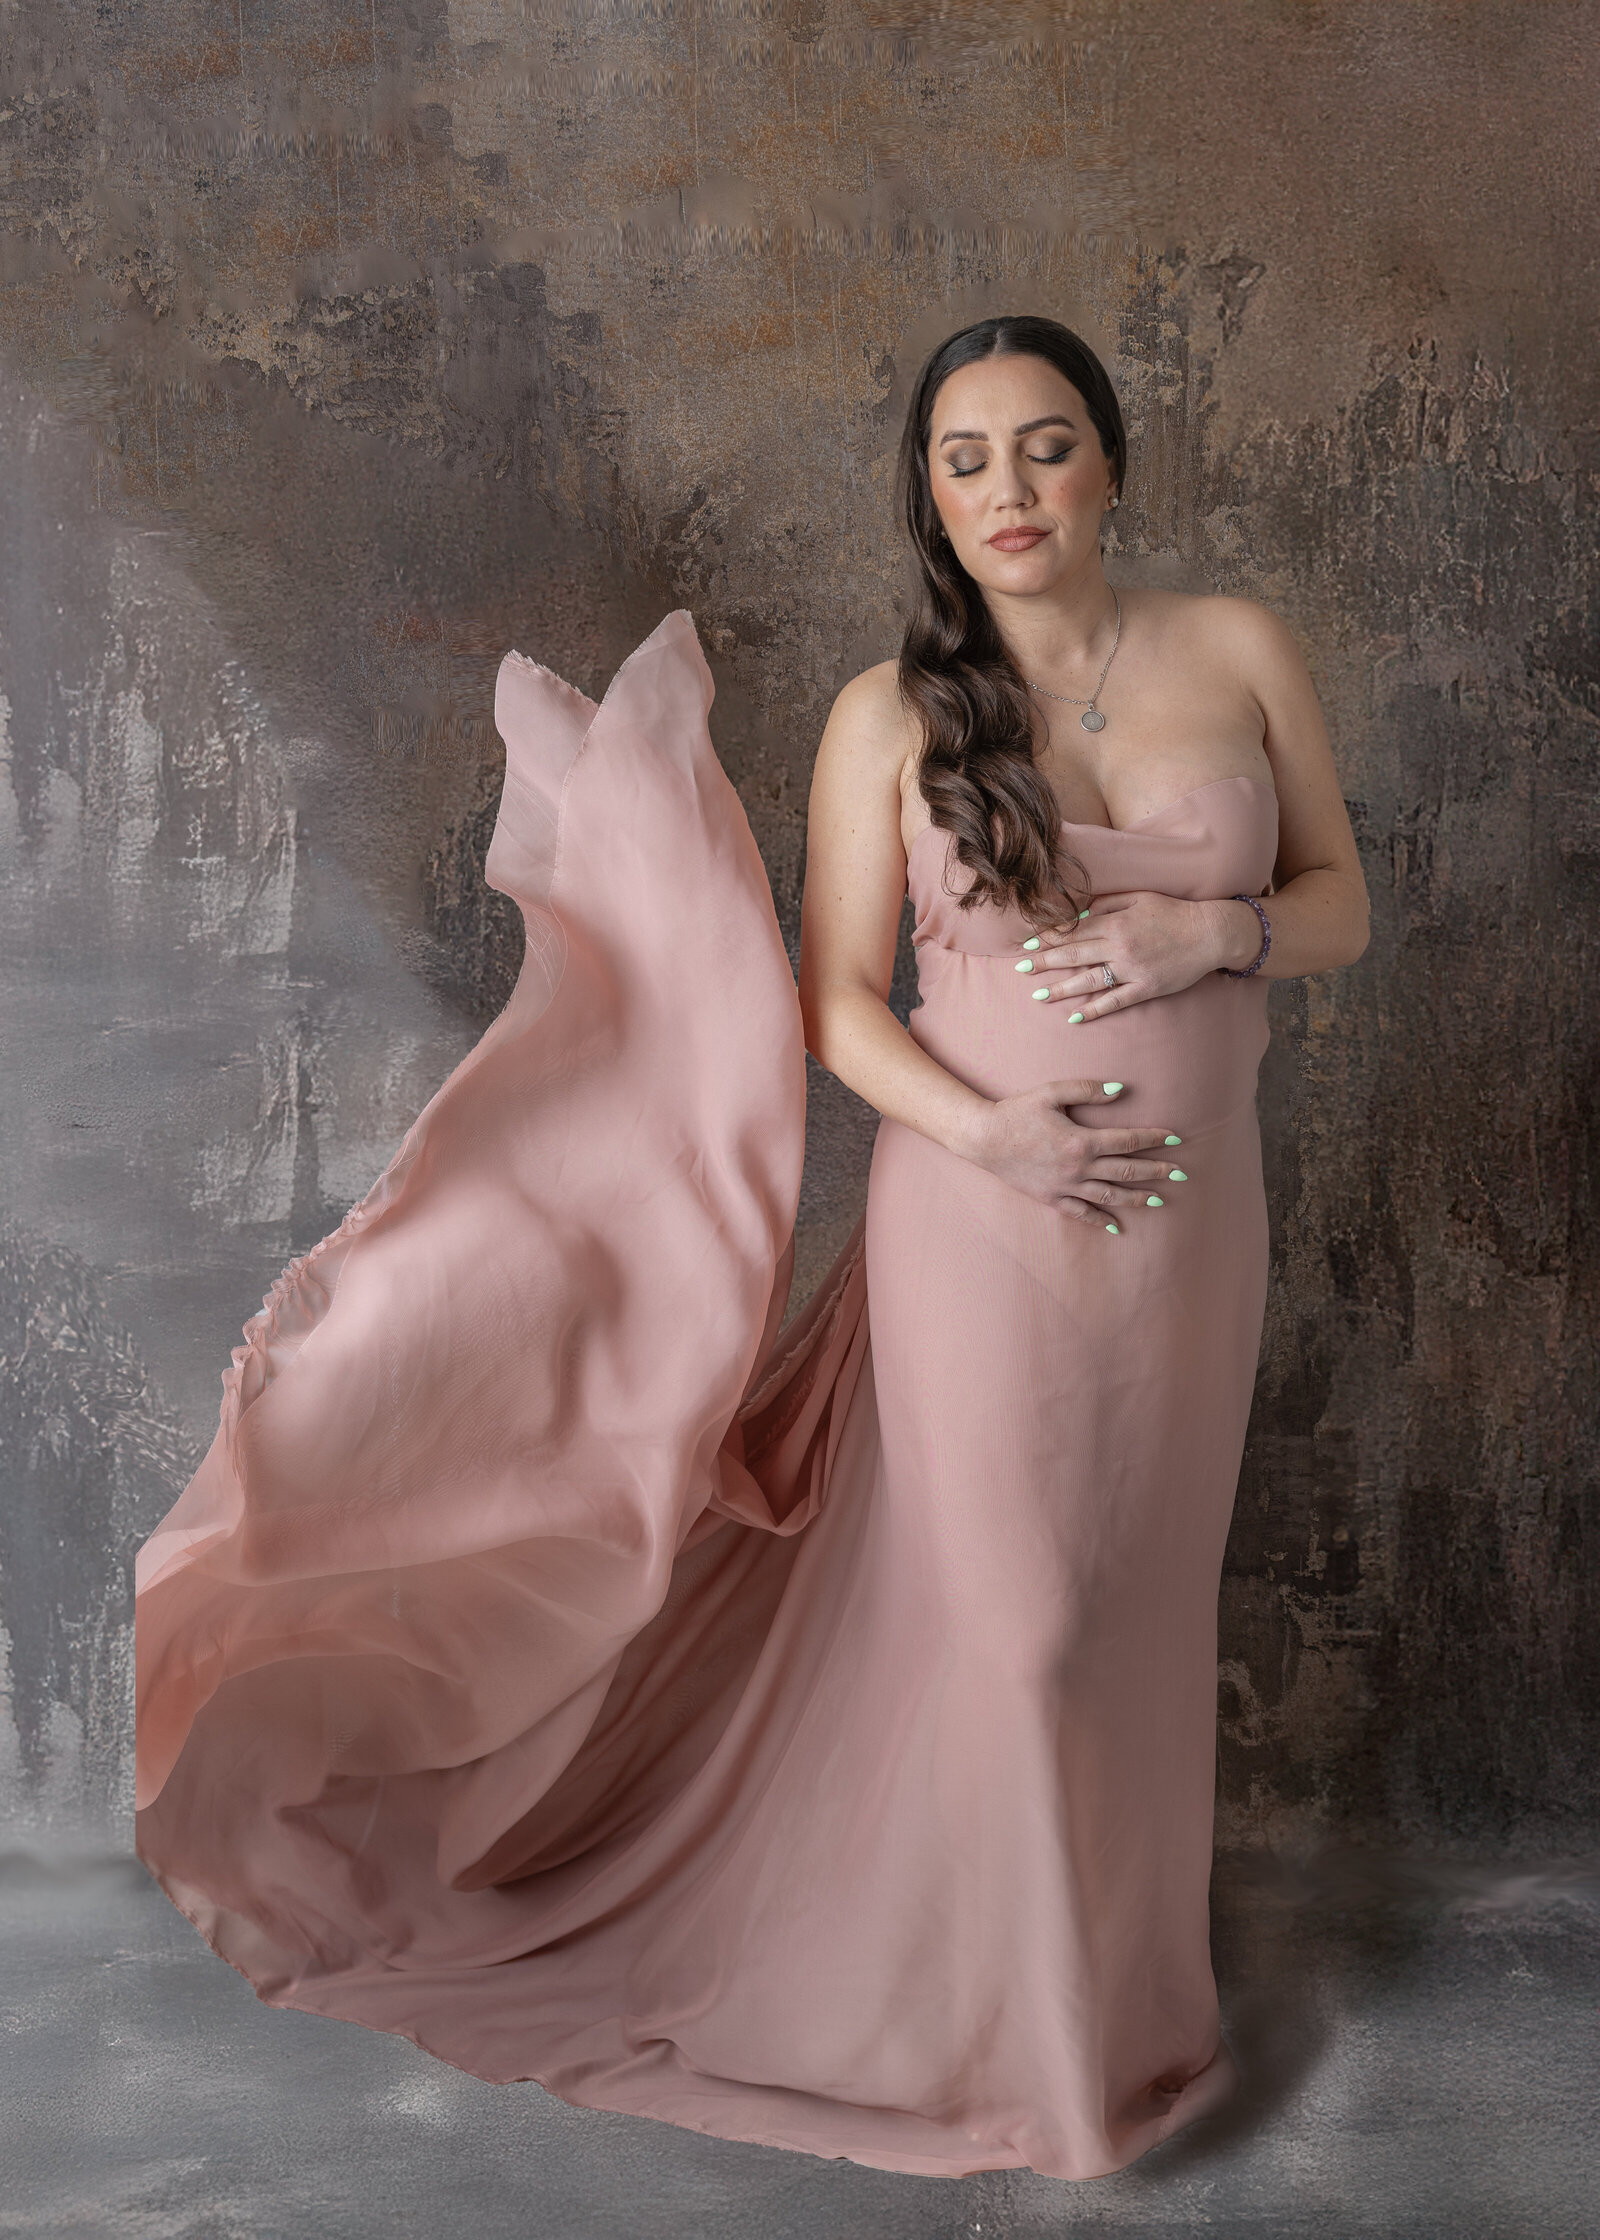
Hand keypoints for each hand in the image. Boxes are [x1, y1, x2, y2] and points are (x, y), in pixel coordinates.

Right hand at [964, 1078, 1185, 1226]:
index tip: (1174, 1139)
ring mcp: (1066, 1186)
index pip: (1127, 1141)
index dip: (1153, 1138)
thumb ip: (1088, 1089)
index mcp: (1081, 1141)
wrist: (984, 1139)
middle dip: (1156, 1171)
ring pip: (1110, 1195)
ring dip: (1137, 1197)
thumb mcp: (1052, 1093)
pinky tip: (1117, 1226)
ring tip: (1160, 1199)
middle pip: (1126, 1170)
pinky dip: (1100, 1220)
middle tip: (1180, 1173)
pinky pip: (1081, 1213)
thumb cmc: (1017, 1112)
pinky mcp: (1051, 1198)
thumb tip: (1121, 1090)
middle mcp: (1078, 1168)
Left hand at [1014, 892, 1260, 1019]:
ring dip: (1061, 989)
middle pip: (1074, 955)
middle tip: (1020, 969)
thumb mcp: (1140, 897)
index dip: (1049, 939)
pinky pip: (1115, 1001)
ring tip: (1038, 995)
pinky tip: (1074, 1016)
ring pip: (1089, 981)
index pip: (1074, 932)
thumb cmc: (1174, 912)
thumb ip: (1108, 903)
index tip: (1028, 945)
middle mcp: (1120, 947)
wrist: (1210, 932)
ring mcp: (1133, 970)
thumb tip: (1080, 913)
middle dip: (1044, 962)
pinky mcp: (1146, 988)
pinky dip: (1094, 1009)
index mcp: (1116, 923)